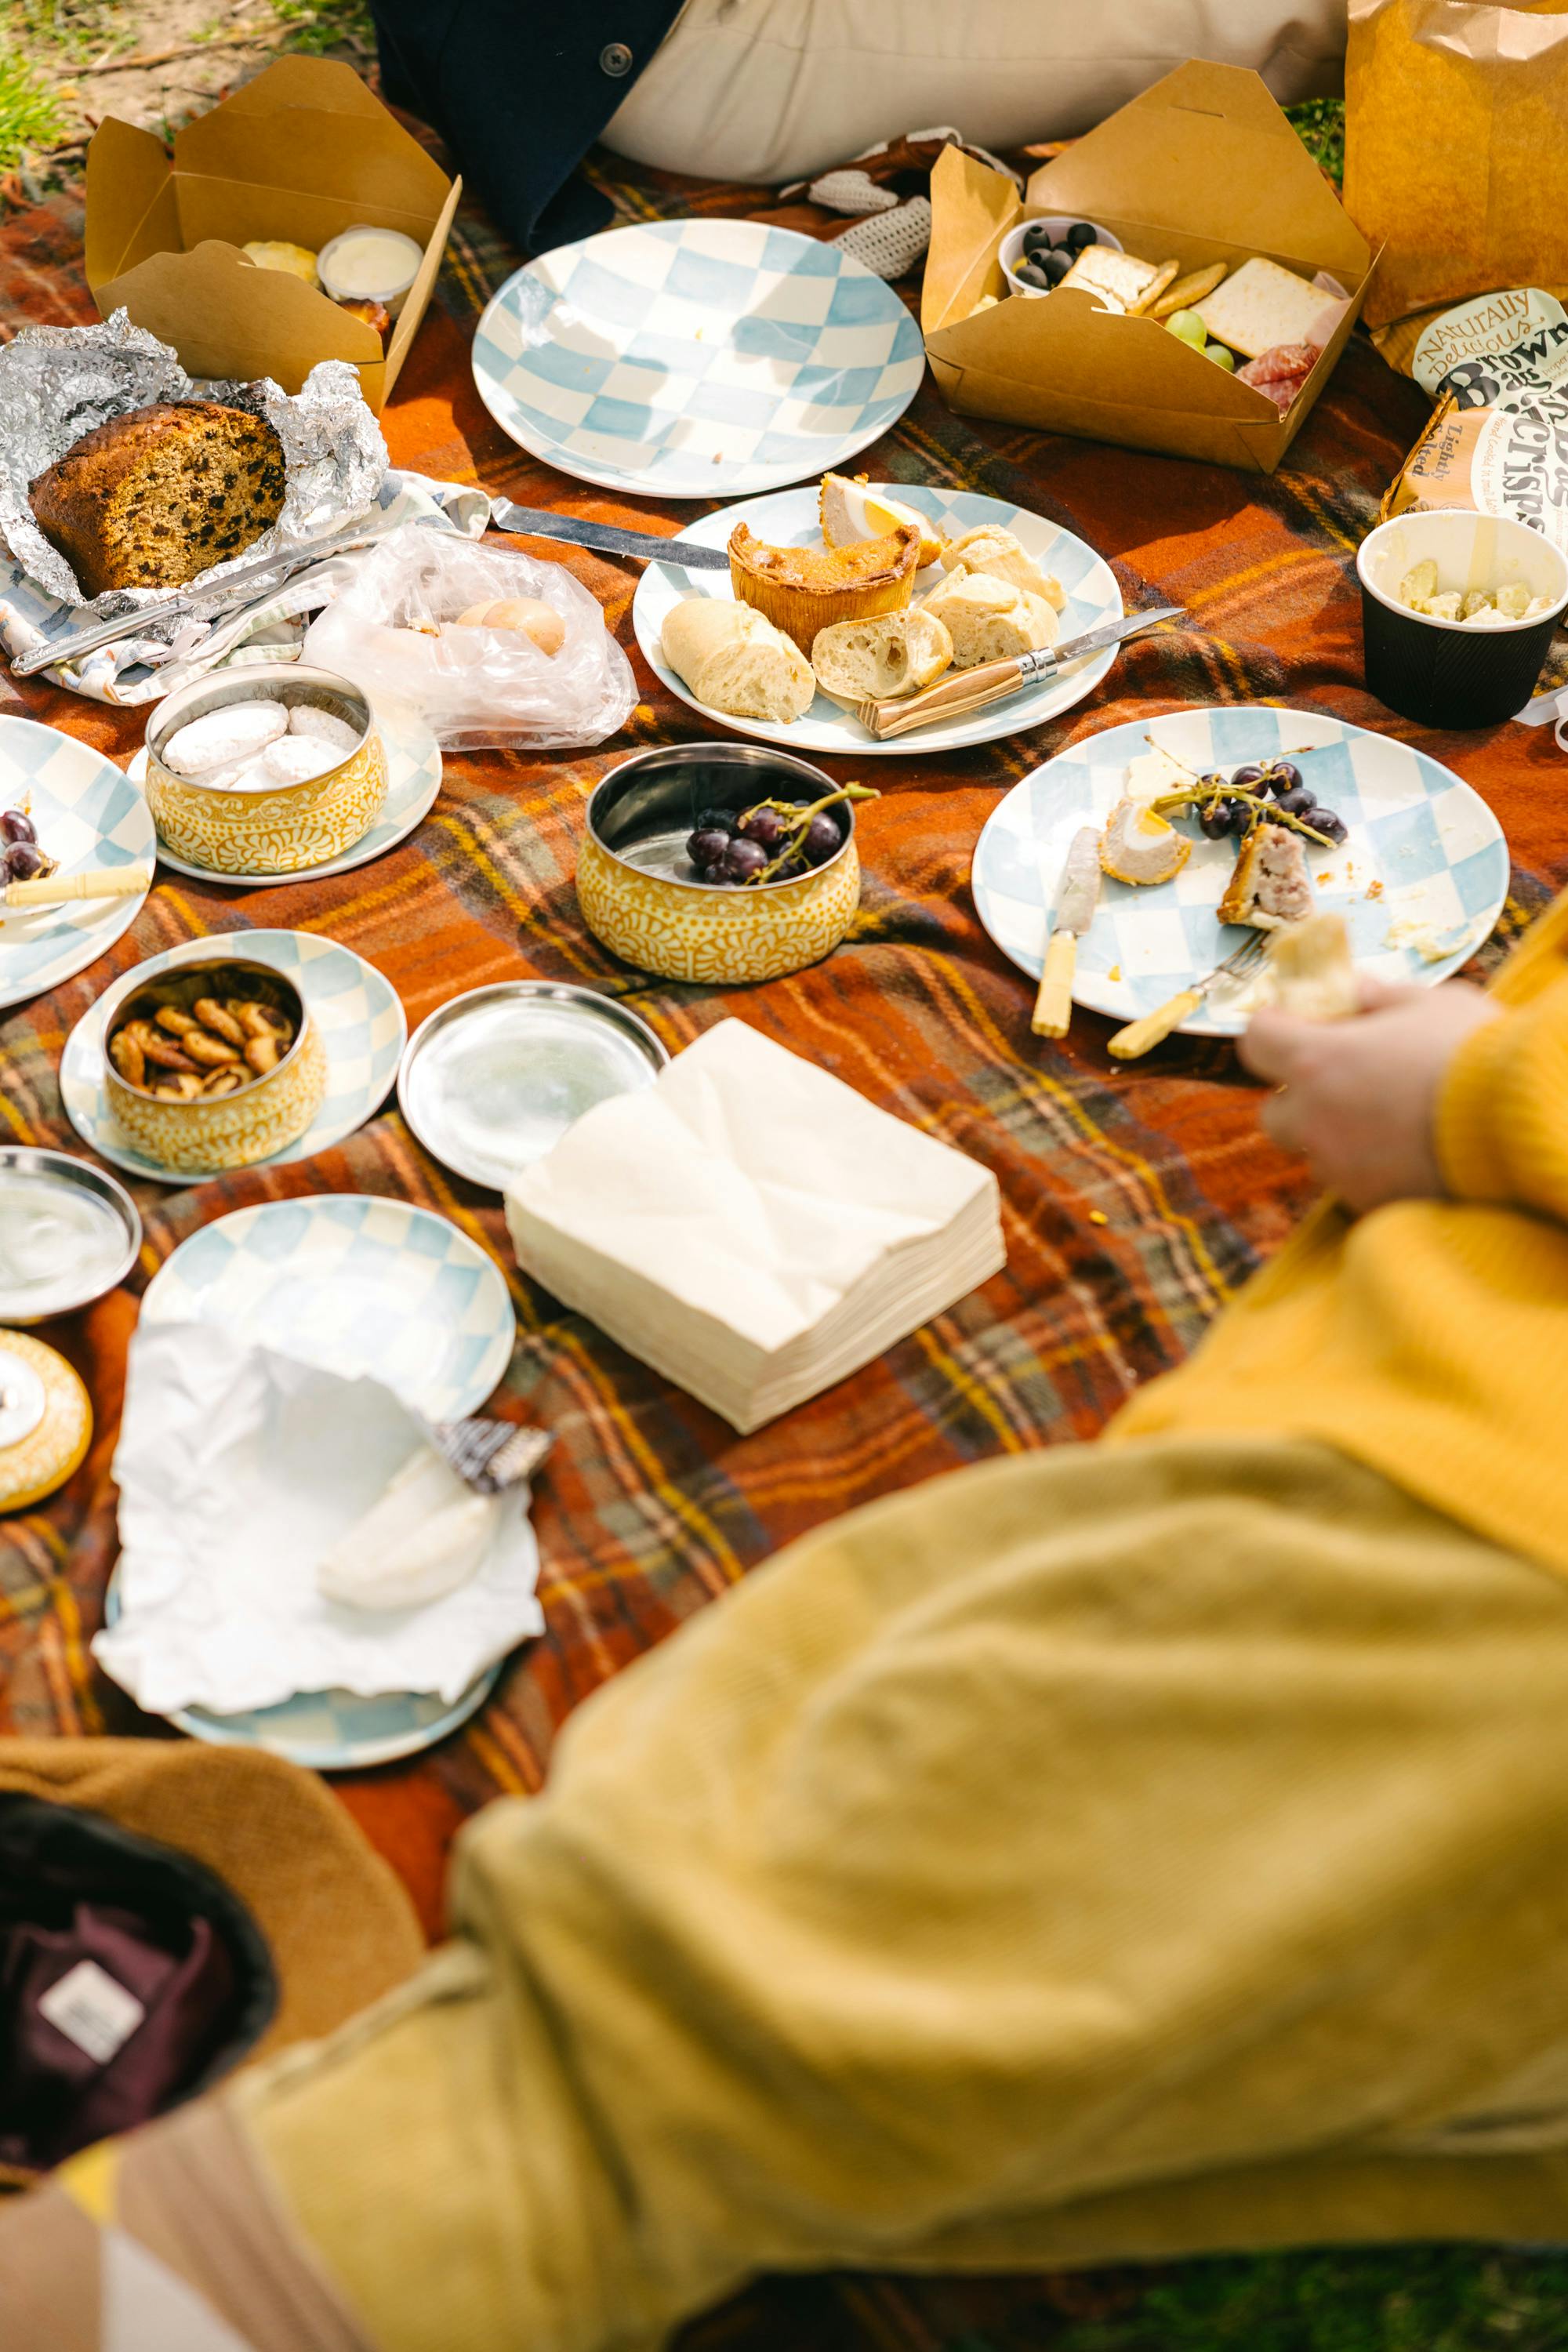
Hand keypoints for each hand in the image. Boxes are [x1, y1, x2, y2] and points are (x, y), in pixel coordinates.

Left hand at [1239, 976, 1501, 1212]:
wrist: (1523, 1124)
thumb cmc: (1478, 1052)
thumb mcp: (1434, 1003)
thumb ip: (1381, 998)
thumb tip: (1354, 990)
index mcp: (1316, 1060)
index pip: (1255, 1040)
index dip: (1275, 1029)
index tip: (1297, 1025)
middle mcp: (1313, 1120)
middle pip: (1273, 1113)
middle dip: (1300, 1099)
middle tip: (1346, 1083)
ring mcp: (1338, 1168)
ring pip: (1315, 1155)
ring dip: (1337, 1138)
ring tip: (1391, 1123)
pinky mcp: (1369, 1204)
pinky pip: (1353, 1185)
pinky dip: (1371, 1170)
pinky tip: (1411, 1154)